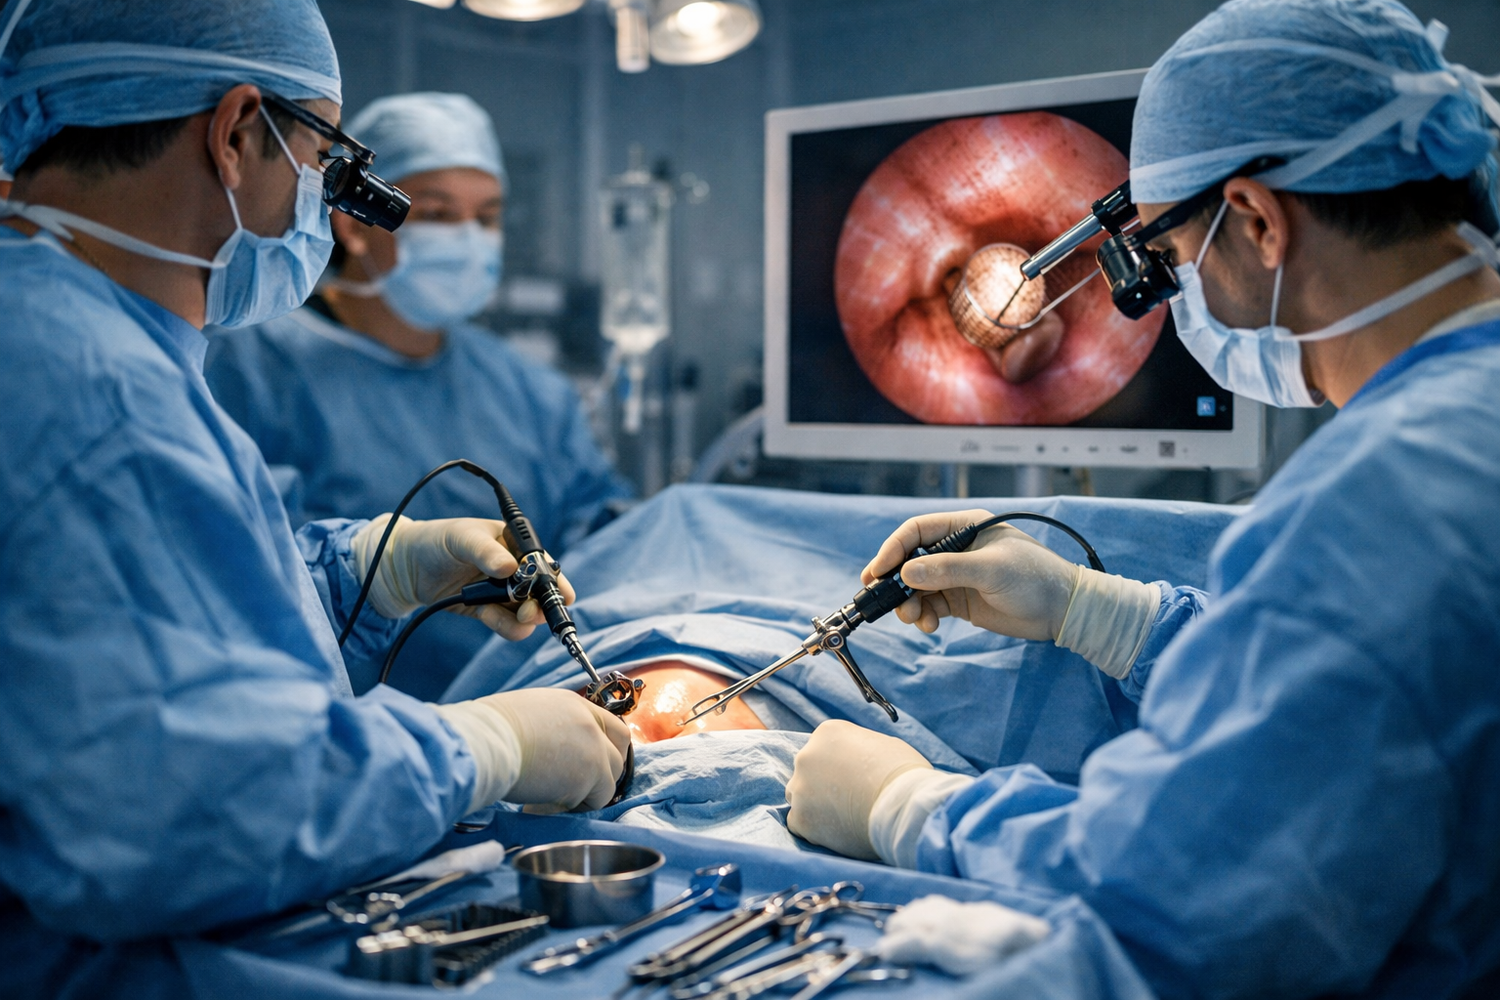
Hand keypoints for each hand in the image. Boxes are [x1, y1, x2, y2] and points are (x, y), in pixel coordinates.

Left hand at [351, 515, 576, 639]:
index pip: (545, 564)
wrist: (404, 567)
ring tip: (502, 618)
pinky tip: (487, 617)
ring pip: (526, 613)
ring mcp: (502, 592)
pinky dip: (503, 626)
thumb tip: (511, 569)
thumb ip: (486, 552)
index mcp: (515, 545)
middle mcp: (515, 570)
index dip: (556, 582)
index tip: (564, 598)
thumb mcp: (461, 538)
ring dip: (521, 620)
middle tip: (530, 615)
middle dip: (540, 606)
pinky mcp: (488, 611)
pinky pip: (506, 623)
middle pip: (541, 593)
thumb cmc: (435, 540)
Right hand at [479, 689, 630, 811]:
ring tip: (550, 799)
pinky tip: (542, 805)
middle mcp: (590, 723)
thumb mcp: (528, 714)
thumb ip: (553, 727)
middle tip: (576, 788)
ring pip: (609, 782)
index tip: (590, 766)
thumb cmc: (490, 729)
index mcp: (574, 704)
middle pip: (618, 754)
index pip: (611, 726)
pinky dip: (572, 809)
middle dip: (602, 775)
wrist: (486, 742)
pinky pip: (593, 802)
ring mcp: (594, 749)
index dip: (604, 749)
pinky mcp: (589, 776)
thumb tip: (551, 748)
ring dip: (585, 795)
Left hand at [785, 720, 931, 860]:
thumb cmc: (904, 774)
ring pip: (799, 798)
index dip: (839, 768)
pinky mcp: (800, 818)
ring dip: (816, 807)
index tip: (854, 781)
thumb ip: (860, 750)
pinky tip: (837, 832)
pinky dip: (815, 830)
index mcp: (827, 732)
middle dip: (823, 785)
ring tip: (845, 818)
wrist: (903, 806)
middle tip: (848, 801)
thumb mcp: (883, 744)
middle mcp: (806, 755)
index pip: (824, 750)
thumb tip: (859, 761)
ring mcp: (800, 787)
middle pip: (807, 772)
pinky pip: (799, 824)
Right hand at [862, 509, 1079, 640]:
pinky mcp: (960, 600)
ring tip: (912, 618)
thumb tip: (906, 573)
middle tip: (882, 598)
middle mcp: (956, 548)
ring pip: (916, 586)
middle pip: (910, 560)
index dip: (893, 549)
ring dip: (908, 602)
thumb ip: (947, 569)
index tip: (877, 571)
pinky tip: (929, 625)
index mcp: (963, 527)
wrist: (1062, 610)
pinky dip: (923, 615)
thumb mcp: (990, 570)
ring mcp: (956, 575)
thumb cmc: (1034, 578)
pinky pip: (929, 605)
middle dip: (895, 580)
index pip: (917, 531)